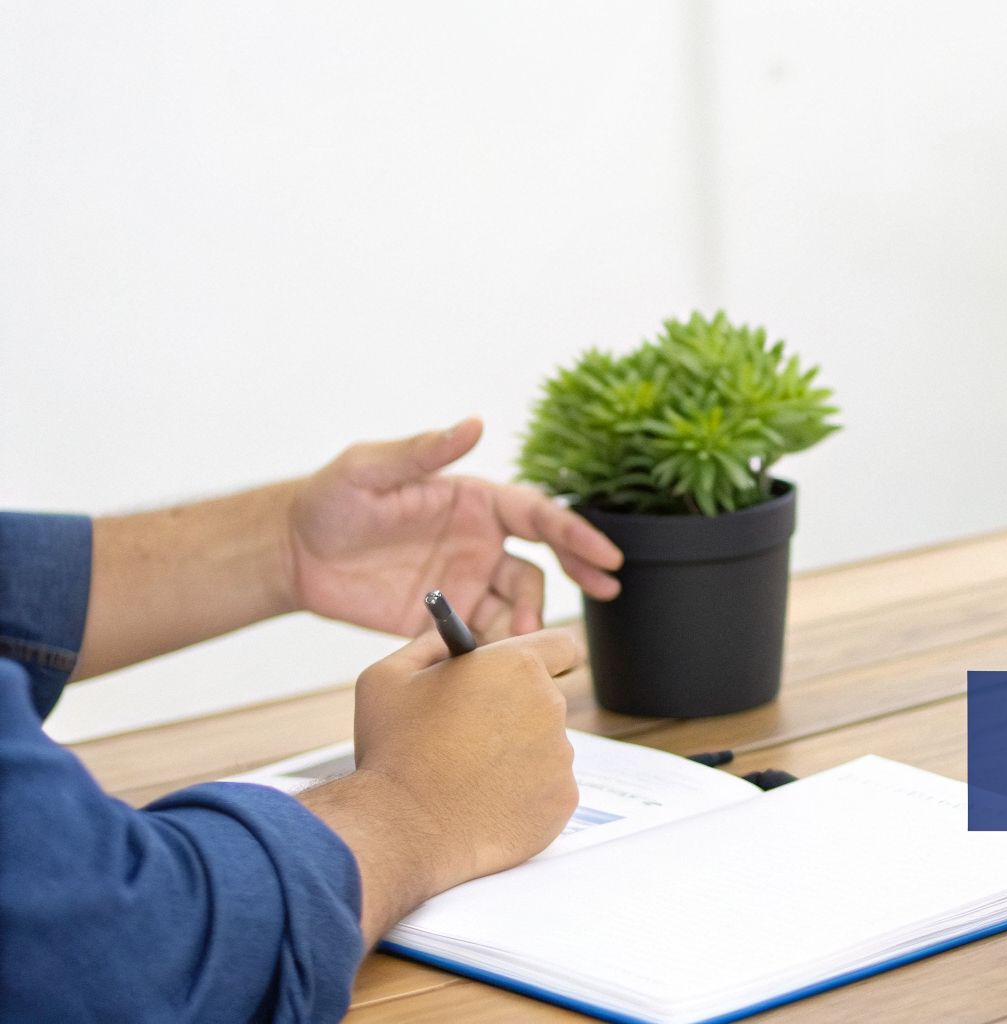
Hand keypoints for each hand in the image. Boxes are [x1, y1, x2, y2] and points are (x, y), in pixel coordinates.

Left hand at [286, 418, 622, 640]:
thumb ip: (424, 451)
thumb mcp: (370, 468)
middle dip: (580, 571)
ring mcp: (465, 581)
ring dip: (529, 620)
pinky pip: (484, 635)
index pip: (537, 515)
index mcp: (473, 500)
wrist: (293, 555)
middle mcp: (479, 540)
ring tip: (523, 639)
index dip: (574, 532)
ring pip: (518, 602)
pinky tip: (498, 656)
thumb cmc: (329, 499)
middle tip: (609, 590)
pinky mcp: (445, 618)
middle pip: (544, 559)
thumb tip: (475, 423)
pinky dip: (498, 647)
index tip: (606, 554)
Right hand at [300, 629, 581, 942]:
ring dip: (518, 756)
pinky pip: (548, 789)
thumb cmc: (392, 750)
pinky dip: (524, 796)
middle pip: (546, 700)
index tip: (524, 674)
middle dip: (516, 712)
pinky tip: (484, 803)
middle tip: (474, 734)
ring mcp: (561, 756)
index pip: (561, 645)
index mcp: (516, 666)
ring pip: (547, 748)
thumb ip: (428, 646)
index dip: (543, 657)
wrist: (401, 828)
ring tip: (469, 776)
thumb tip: (448, 638)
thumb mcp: (388, 677)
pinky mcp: (563, 800)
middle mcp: (549, 706)